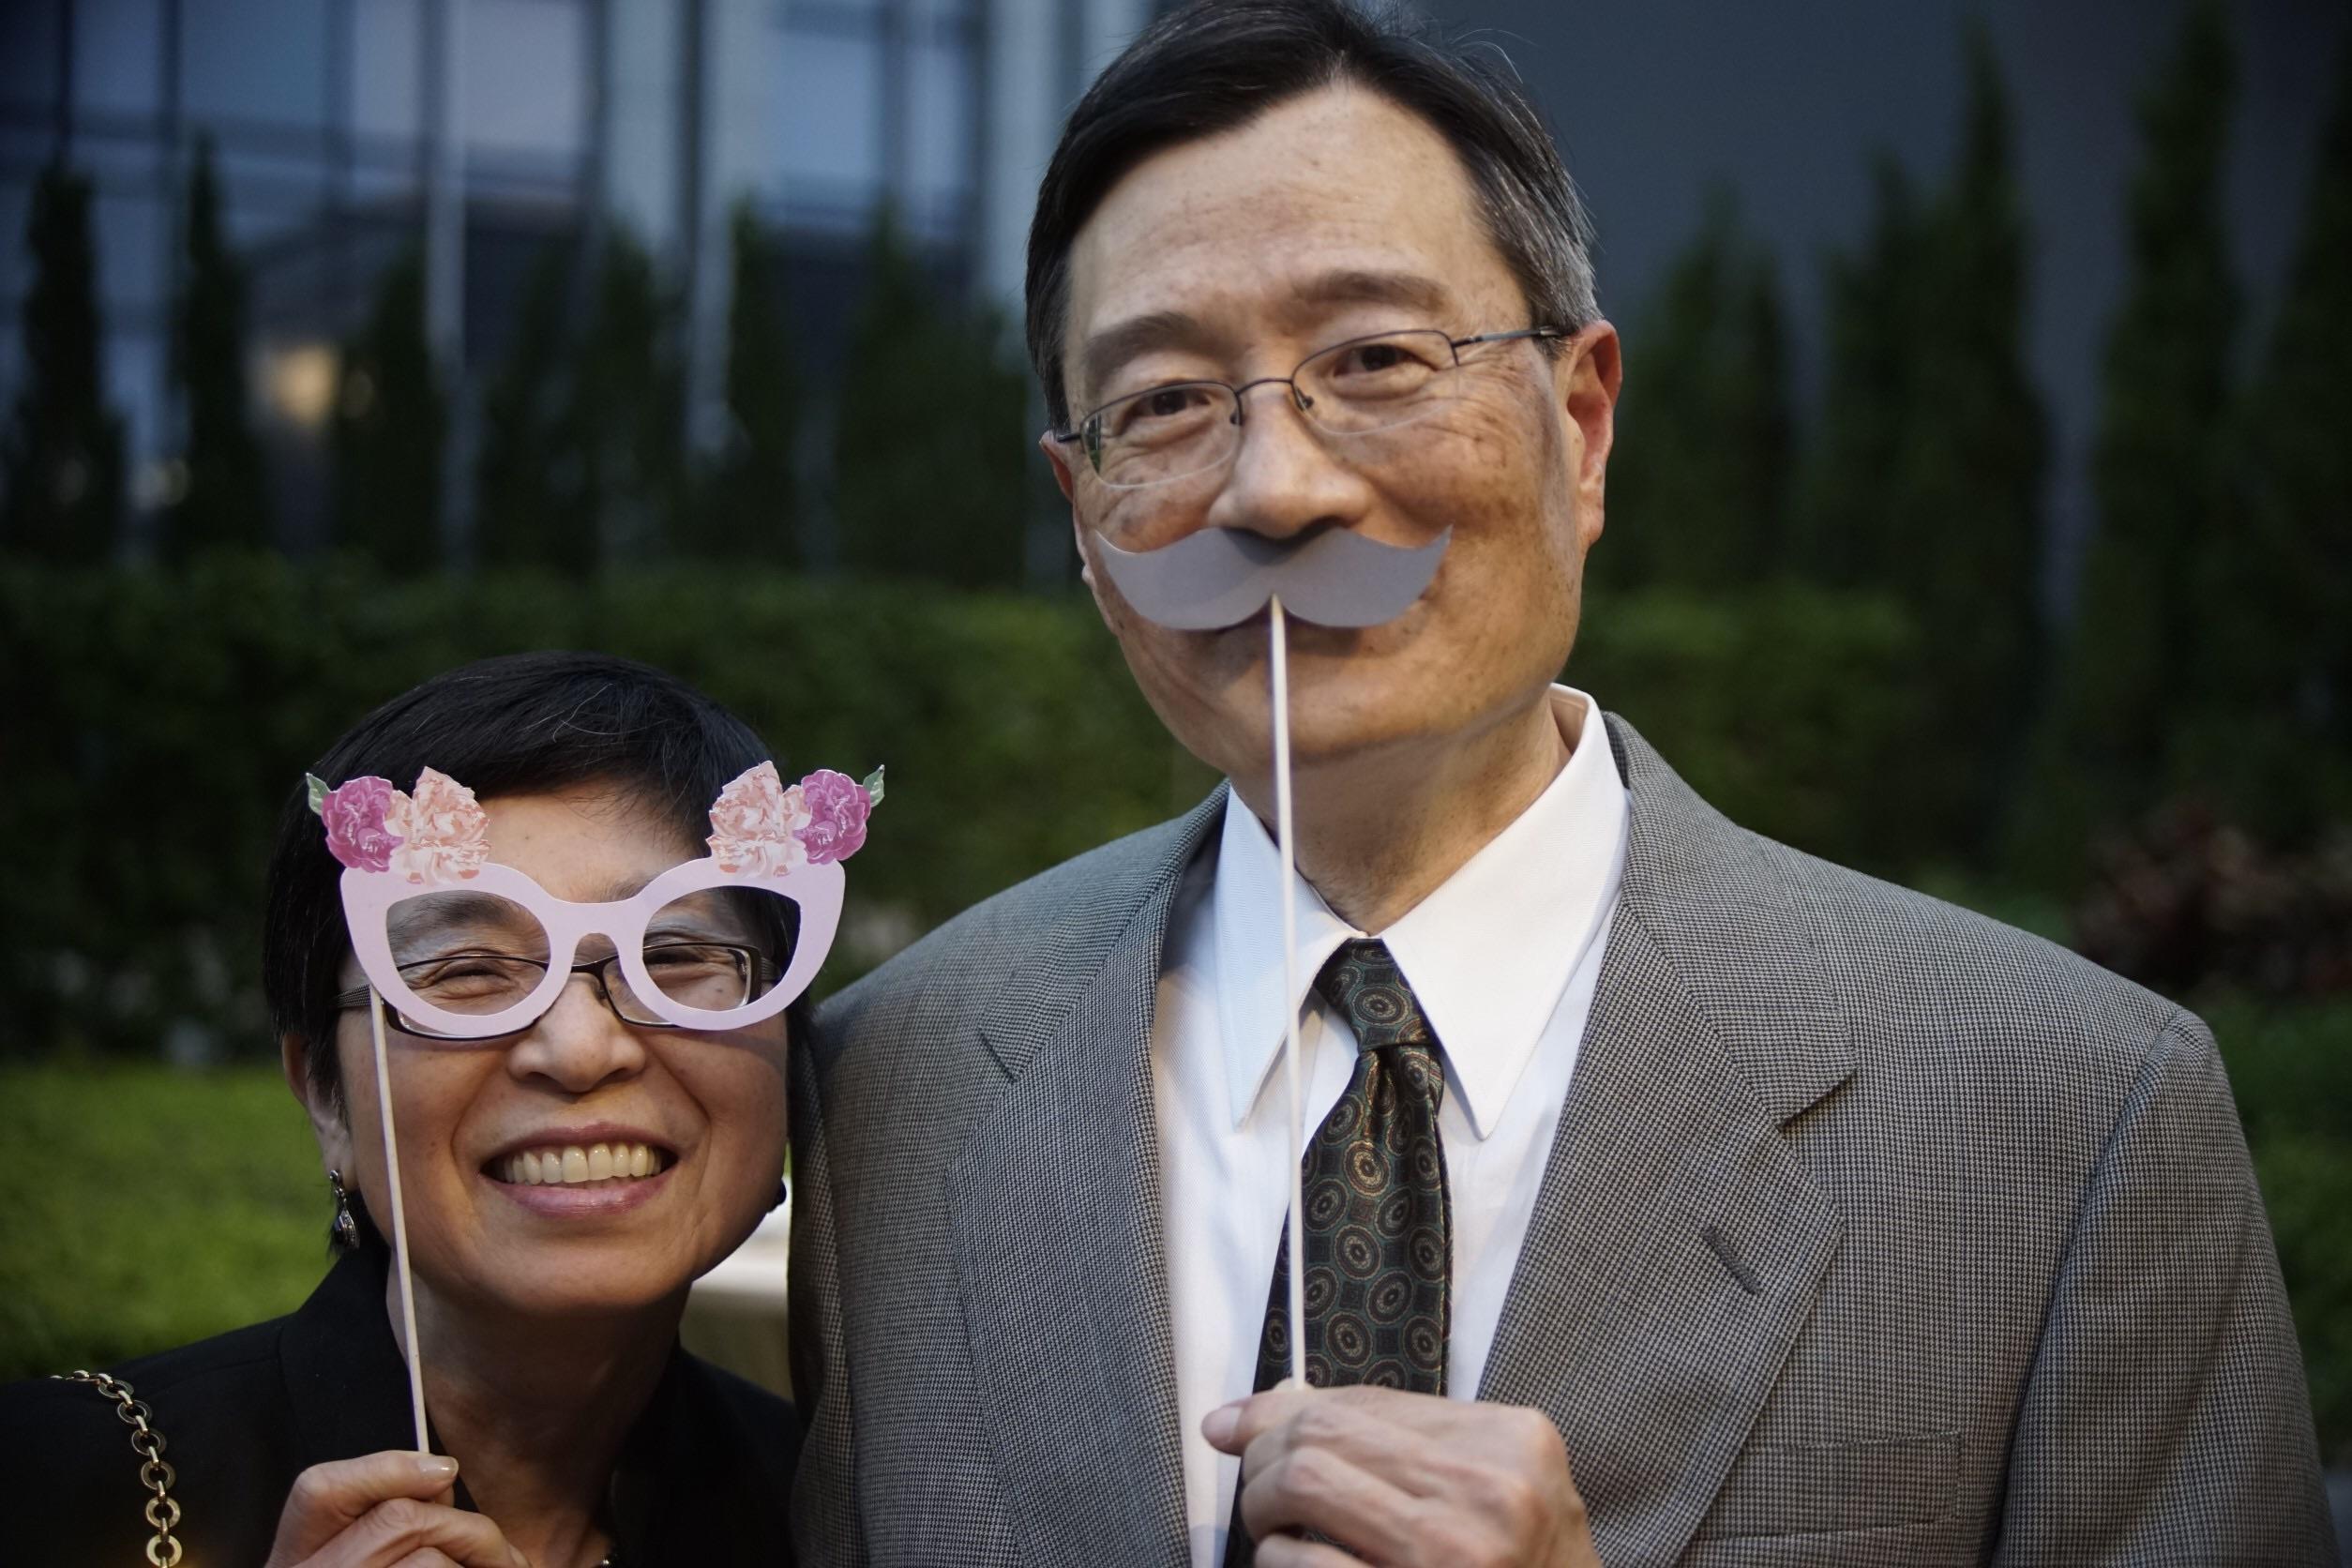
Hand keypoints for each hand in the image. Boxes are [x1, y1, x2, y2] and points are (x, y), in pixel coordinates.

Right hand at [262, 1451, 530, 1567]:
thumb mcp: (358, 1567)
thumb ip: (383, 1531)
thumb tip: (439, 1478)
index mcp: (292, 1567)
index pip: (318, 1491)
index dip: (387, 1468)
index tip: (445, 1471)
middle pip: (396, 1518)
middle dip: (469, 1528)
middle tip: (508, 1558)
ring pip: (428, 1559)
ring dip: (481, 1566)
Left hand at [1204, 1386, 1600, 1567]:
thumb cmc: (1517, 1563)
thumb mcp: (1485, 1487)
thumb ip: (1393, 1440)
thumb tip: (1257, 1411)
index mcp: (1510, 1441)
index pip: (1362, 1401)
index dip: (1281, 1411)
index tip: (1237, 1426)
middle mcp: (1490, 1492)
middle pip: (1324, 1435)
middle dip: (1263, 1454)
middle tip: (1256, 1485)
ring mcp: (1454, 1555)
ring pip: (1302, 1485)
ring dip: (1263, 1505)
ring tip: (1273, 1525)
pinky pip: (1304, 1563)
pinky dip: (1279, 1560)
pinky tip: (1294, 1564)